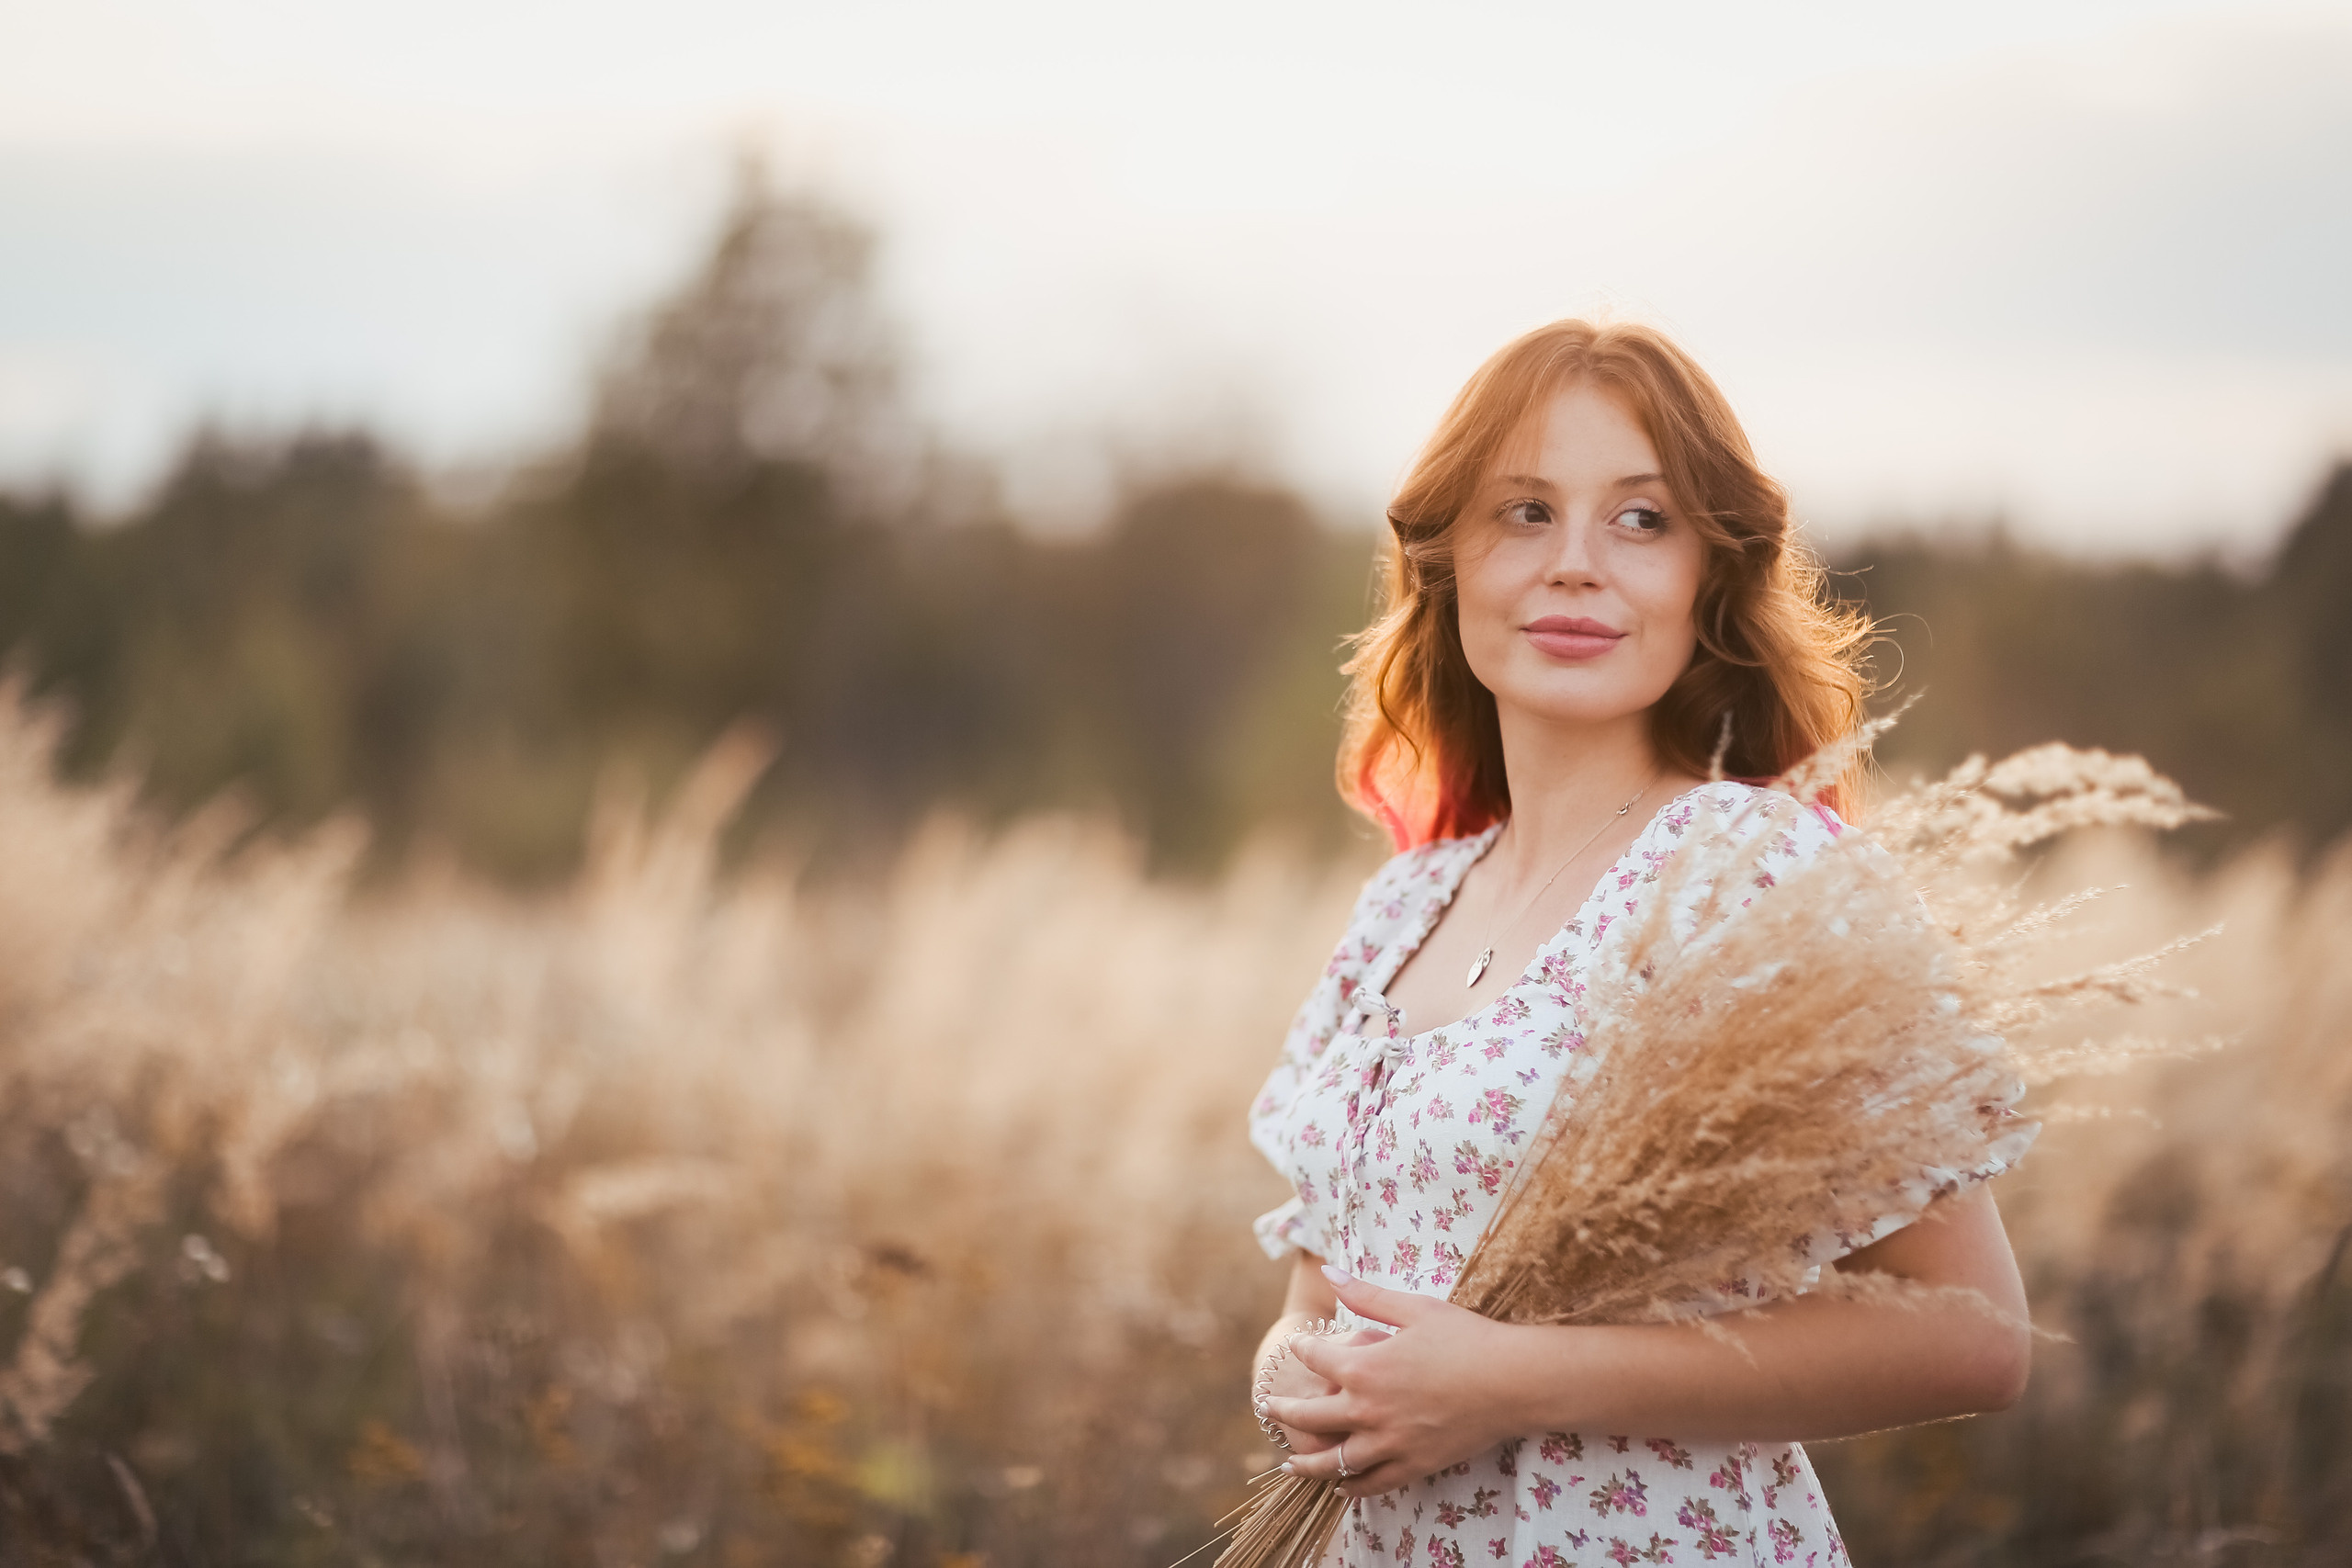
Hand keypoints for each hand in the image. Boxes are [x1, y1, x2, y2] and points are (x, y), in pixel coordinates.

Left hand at [1261, 1268, 1530, 1497]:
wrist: (1512, 1382)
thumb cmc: (1465, 1338)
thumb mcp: (1414, 1308)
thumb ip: (1366, 1295)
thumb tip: (1330, 1272)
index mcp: (1363, 1369)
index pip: (1314, 1360)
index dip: (1302, 1350)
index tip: (1298, 1347)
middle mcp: (1367, 1411)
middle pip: (1309, 1419)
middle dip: (1284, 1413)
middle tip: (1268, 1410)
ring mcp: (1389, 1443)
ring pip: (1334, 1463)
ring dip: (1307, 1464)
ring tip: (1289, 1465)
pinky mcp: (1413, 1465)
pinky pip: (1373, 1484)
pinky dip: (1352, 1487)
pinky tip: (1342, 1485)